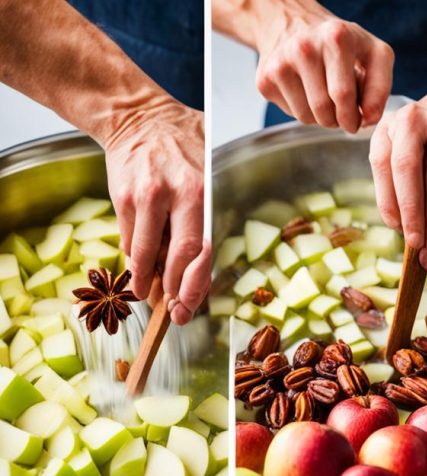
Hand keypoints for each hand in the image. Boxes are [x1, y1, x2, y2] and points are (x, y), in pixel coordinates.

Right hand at [103, 101, 210, 324]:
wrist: (137, 115)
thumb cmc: (180, 145)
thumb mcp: (206, 168)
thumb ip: (206, 211)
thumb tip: (204, 261)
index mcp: (202, 191)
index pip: (202, 248)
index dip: (196, 282)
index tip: (191, 304)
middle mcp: (176, 194)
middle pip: (179, 256)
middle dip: (176, 291)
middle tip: (175, 312)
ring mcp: (145, 196)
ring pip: (145, 253)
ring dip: (147, 280)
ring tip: (148, 294)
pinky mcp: (121, 197)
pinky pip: (128, 238)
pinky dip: (135, 256)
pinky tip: (140, 266)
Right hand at [254, 3, 392, 131]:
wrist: (294, 23)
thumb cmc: (342, 43)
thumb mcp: (375, 54)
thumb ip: (380, 87)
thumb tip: (369, 119)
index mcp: (335, 38)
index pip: (343, 95)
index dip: (354, 117)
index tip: (358, 121)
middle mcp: (304, 47)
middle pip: (323, 110)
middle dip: (338, 121)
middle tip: (343, 114)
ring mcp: (280, 62)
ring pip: (306, 117)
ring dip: (321, 119)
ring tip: (327, 98)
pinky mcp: (265, 78)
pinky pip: (291, 114)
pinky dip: (304, 111)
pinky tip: (308, 91)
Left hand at [369, 86, 426, 271]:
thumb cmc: (421, 139)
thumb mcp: (396, 150)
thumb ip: (394, 185)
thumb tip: (406, 233)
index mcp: (390, 125)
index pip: (388, 167)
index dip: (394, 206)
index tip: (400, 234)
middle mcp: (418, 121)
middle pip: (417, 175)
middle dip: (421, 220)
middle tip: (422, 251)